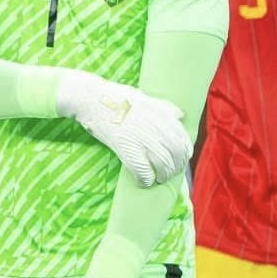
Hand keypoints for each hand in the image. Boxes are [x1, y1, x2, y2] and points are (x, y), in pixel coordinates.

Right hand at [56, 71, 189, 186]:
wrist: (92, 98)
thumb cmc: (116, 96)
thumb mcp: (144, 97)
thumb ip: (164, 107)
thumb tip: (180, 115)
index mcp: (163, 115)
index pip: (184, 141)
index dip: (184, 155)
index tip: (179, 160)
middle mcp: (157, 127)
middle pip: (177, 155)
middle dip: (175, 168)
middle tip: (168, 173)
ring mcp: (144, 139)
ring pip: (164, 166)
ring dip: (163, 176)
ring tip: (157, 179)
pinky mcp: (128, 149)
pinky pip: (144, 172)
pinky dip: (146, 180)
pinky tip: (143, 181)